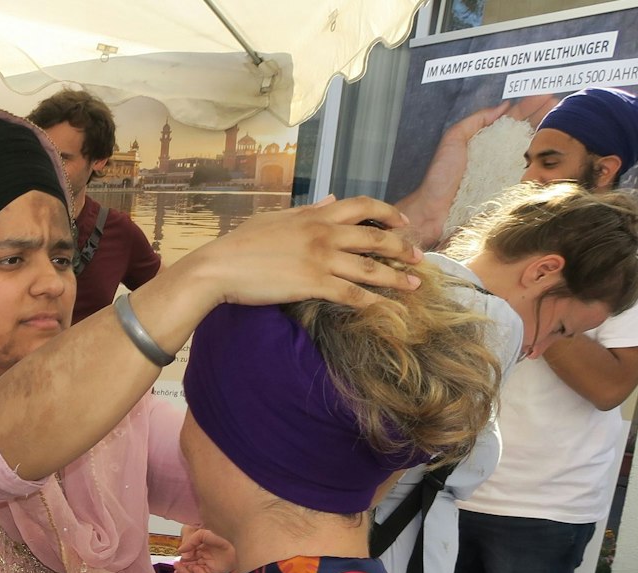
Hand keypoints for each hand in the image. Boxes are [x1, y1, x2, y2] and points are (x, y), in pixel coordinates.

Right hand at [173, 524, 235, 572]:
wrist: (238, 539)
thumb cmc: (221, 533)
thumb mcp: (202, 533)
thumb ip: (190, 540)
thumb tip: (180, 551)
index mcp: (197, 549)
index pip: (185, 559)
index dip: (180, 563)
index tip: (177, 562)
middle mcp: (201, 558)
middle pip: (188, 569)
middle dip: (182, 570)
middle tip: (177, 568)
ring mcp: (208, 565)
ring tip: (185, 569)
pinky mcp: (216, 570)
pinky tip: (197, 570)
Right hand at [174, 196, 422, 311]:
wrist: (219, 267)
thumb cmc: (240, 243)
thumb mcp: (275, 218)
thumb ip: (307, 209)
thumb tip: (331, 198)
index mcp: (314, 216)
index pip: (362, 206)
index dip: (388, 213)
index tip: (403, 223)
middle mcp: (323, 234)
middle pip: (375, 238)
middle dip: (401, 248)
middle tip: (418, 258)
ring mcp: (320, 259)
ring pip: (370, 267)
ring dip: (395, 278)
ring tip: (413, 286)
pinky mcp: (313, 284)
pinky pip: (352, 293)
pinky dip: (373, 302)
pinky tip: (387, 310)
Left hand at [395, 98, 554, 246]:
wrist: (434, 212)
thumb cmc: (440, 178)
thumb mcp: (454, 139)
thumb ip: (475, 121)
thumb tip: (503, 106)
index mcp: (489, 143)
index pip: (515, 121)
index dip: (530, 108)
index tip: (546, 96)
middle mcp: (502, 157)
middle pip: (530, 133)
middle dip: (547, 117)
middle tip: (561, 104)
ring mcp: (510, 174)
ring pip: (537, 152)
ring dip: (552, 136)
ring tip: (566, 121)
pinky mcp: (513, 192)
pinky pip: (534, 176)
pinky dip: (549, 164)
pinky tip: (561, 152)